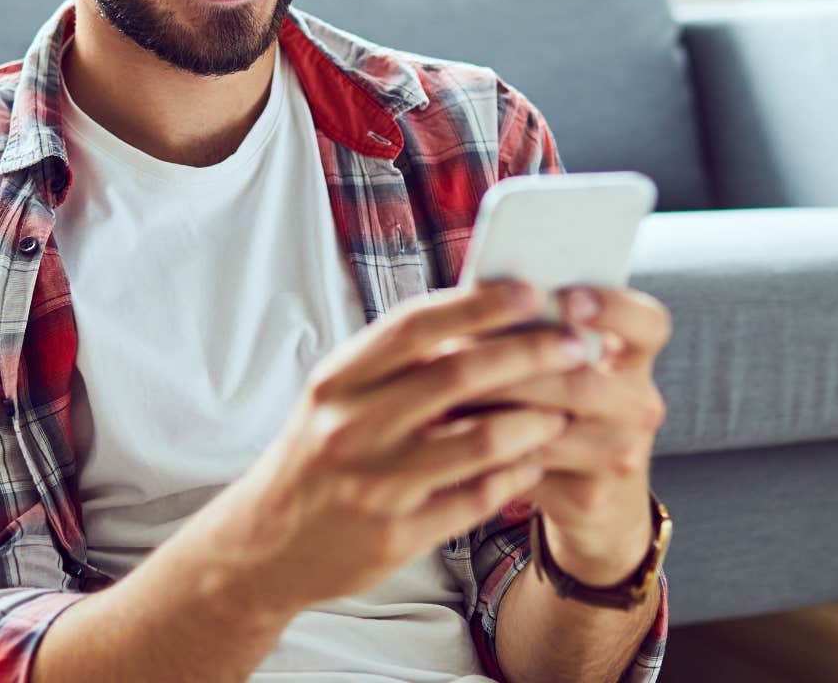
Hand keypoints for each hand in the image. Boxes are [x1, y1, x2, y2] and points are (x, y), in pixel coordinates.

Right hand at [195, 277, 588, 611]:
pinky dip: (515, 475)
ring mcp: (373, 484)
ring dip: (534, 420)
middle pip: (457, 375)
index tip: (531, 290)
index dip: (479, 304)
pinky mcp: (394, 536)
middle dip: (528, 356)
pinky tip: (535, 461)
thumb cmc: (316, 456)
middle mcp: (351, 427)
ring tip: (564, 408)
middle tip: (575, 346)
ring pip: (478, 440)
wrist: (263, 546)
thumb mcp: (337, 397)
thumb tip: (476, 313)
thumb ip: (395, 362)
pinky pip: (475, 498)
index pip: (416, 325)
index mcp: (338, 380)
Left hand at [441, 283, 671, 586]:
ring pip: (550, 427)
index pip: (648, 324)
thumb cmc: (562, 408)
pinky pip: (529, 468)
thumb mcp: (566, 366)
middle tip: (459, 348)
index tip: (567, 300)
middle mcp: (639, 404)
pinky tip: (450, 435)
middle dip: (516, 365)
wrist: (594, 497)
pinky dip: (486, 449)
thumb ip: (538, 329)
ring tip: (445, 392)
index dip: (612, 308)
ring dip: (491, 408)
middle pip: (584, 380)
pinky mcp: (589, 497)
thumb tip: (476, 295)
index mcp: (636, 358)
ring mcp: (620, 454)